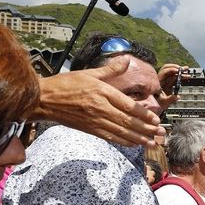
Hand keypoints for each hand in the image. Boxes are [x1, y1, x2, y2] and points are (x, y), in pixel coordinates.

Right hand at [33, 56, 164, 146]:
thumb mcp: (89, 73)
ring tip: (152, 142)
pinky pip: (110, 138)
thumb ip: (111, 70)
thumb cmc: (66, 84)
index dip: (144, 114)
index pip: (128, 106)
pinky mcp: (90, 129)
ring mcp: (95, 121)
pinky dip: (124, 142)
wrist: (43, 100)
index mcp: (102, 92)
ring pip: (121, 132)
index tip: (156, 119)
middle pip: (128, 121)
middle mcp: (101, 108)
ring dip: (139, 138)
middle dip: (147, 128)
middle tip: (161, 132)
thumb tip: (127, 60)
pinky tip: (135, 144)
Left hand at [157, 63, 187, 111]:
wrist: (156, 107)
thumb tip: (178, 96)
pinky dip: (180, 75)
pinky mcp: (169, 83)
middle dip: (176, 68)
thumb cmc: (158, 105)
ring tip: (187, 69)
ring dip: (180, 70)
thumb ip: (170, 100)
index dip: (171, 70)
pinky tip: (186, 75)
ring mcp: (165, 81)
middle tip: (184, 69)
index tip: (178, 71)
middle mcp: (161, 80)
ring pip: (172, 72)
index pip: (164, 72)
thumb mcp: (164, 103)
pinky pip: (175, 77)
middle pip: (168, 69)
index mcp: (158, 82)